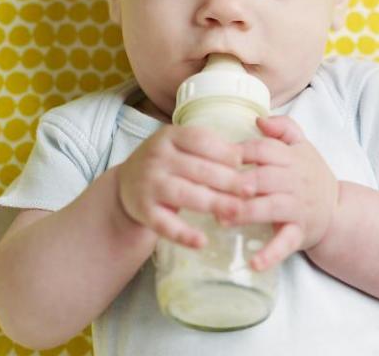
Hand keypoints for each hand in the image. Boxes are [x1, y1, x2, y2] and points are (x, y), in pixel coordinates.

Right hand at [115, 126, 248, 248]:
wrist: (127, 183)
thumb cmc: (169, 162)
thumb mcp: (183, 146)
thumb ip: (210, 149)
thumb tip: (245, 159)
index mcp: (170, 137)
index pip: (201, 141)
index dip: (225, 152)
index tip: (245, 163)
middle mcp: (156, 158)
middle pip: (198, 169)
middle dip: (227, 180)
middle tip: (251, 190)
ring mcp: (148, 185)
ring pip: (185, 194)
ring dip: (213, 203)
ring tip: (237, 211)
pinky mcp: (143, 212)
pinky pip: (165, 225)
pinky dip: (183, 234)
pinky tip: (202, 242)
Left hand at [220, 115, 338, 271]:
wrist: (337, 211)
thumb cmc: (311, 175)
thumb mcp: (303, 146)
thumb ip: (284, 128)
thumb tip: (259, 119)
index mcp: (292, 158)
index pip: (263, 149)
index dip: (239, 152)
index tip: (214, 156)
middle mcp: (295, 181)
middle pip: (264, 177)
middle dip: (238, 183)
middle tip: (210, 188)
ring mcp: (297, 208)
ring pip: (270, 207)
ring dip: (245, 213)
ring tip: (221, 218)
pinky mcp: (298, 233)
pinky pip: (284, 243)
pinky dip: (270, 254)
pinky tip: (252, 263)